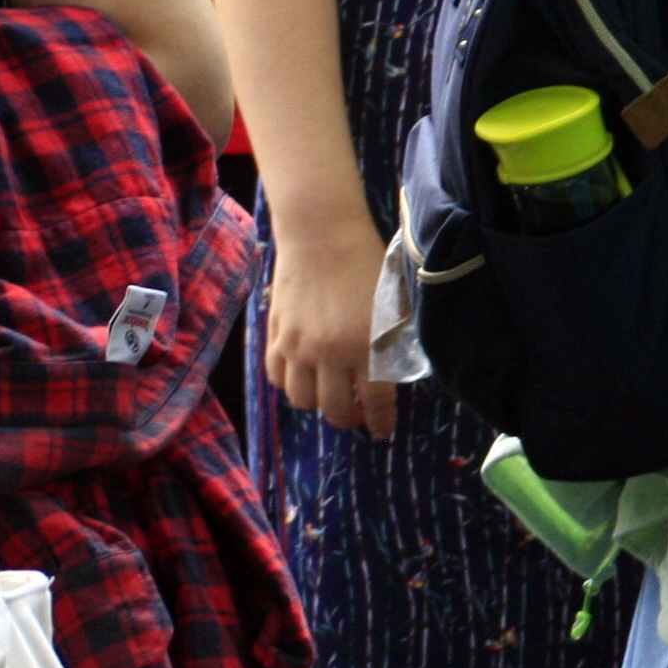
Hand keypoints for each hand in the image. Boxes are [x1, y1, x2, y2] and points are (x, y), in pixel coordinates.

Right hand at [263, 194, 395, 435]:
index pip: (374, 400)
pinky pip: (277, 378)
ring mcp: (296, 347)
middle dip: (348, 419)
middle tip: (357, 415)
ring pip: (301, 400)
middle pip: (333, 409)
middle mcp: (328, 353)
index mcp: (364, 345)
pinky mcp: (274, 336)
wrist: (322, 237)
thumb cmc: (366, 265)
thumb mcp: (393, 305)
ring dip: (317, 405)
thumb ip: (391, 342)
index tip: (383, 431)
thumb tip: (390, 374)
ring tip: (330, 397)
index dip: (380, 421)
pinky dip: (290, 386)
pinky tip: (304, 378)